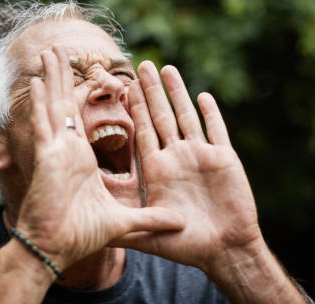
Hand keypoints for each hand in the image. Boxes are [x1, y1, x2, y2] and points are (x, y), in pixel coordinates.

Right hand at [14, 48, 184, 271]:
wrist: (54, 251)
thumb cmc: (80, 236)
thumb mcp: (124, 223)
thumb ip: (151, 219)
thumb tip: (180, 223)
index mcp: (82, 159)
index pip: (88, 121)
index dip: (93, 98)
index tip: (102, 77)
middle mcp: (67, 150)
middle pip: (68, 105)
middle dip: (65, 77)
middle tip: (63, 50)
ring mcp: (56, 151)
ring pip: (54, 107)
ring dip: (53, 78)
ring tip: (50, 52)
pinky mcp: (47, 159)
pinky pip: (44, 125)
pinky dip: (40, 103)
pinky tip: (40, 80)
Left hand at [114, 60, 262, 277]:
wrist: (225, 250)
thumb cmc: (187, 245)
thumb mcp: (149, 235)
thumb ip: (123, 227)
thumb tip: (89, 232)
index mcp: (158, 170)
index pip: (143, 132)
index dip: (134, 109)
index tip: (124, 87)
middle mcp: (177, 158)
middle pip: (162, 117)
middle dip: (152, 92)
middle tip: (142, 65)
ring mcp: (200, 155)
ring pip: (187, 116)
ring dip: (177, 93)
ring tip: (167, 69)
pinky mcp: (224, 158)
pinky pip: (216, 130)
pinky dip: (211, 113)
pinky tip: (203, 95)